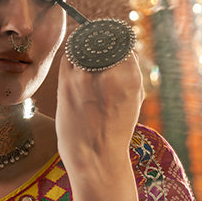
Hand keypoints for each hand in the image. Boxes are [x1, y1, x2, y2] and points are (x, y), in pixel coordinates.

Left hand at [55, 52, 143, 200]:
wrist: (96, 159)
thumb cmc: (115, 133)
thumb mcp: (134, 103)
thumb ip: (130, 78)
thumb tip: (125, 55)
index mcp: (132, 78)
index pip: (124, 44)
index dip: (115, 41)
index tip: (108, 42)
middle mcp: (111, 73)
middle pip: (103, 42)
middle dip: (98, 44)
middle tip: (93, 50)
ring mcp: (87, 76)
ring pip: (83, 46)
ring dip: (81, 49)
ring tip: (82, 63)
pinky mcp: (67, 83)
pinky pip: (68, 57)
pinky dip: (69, 58)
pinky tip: (71, 68)